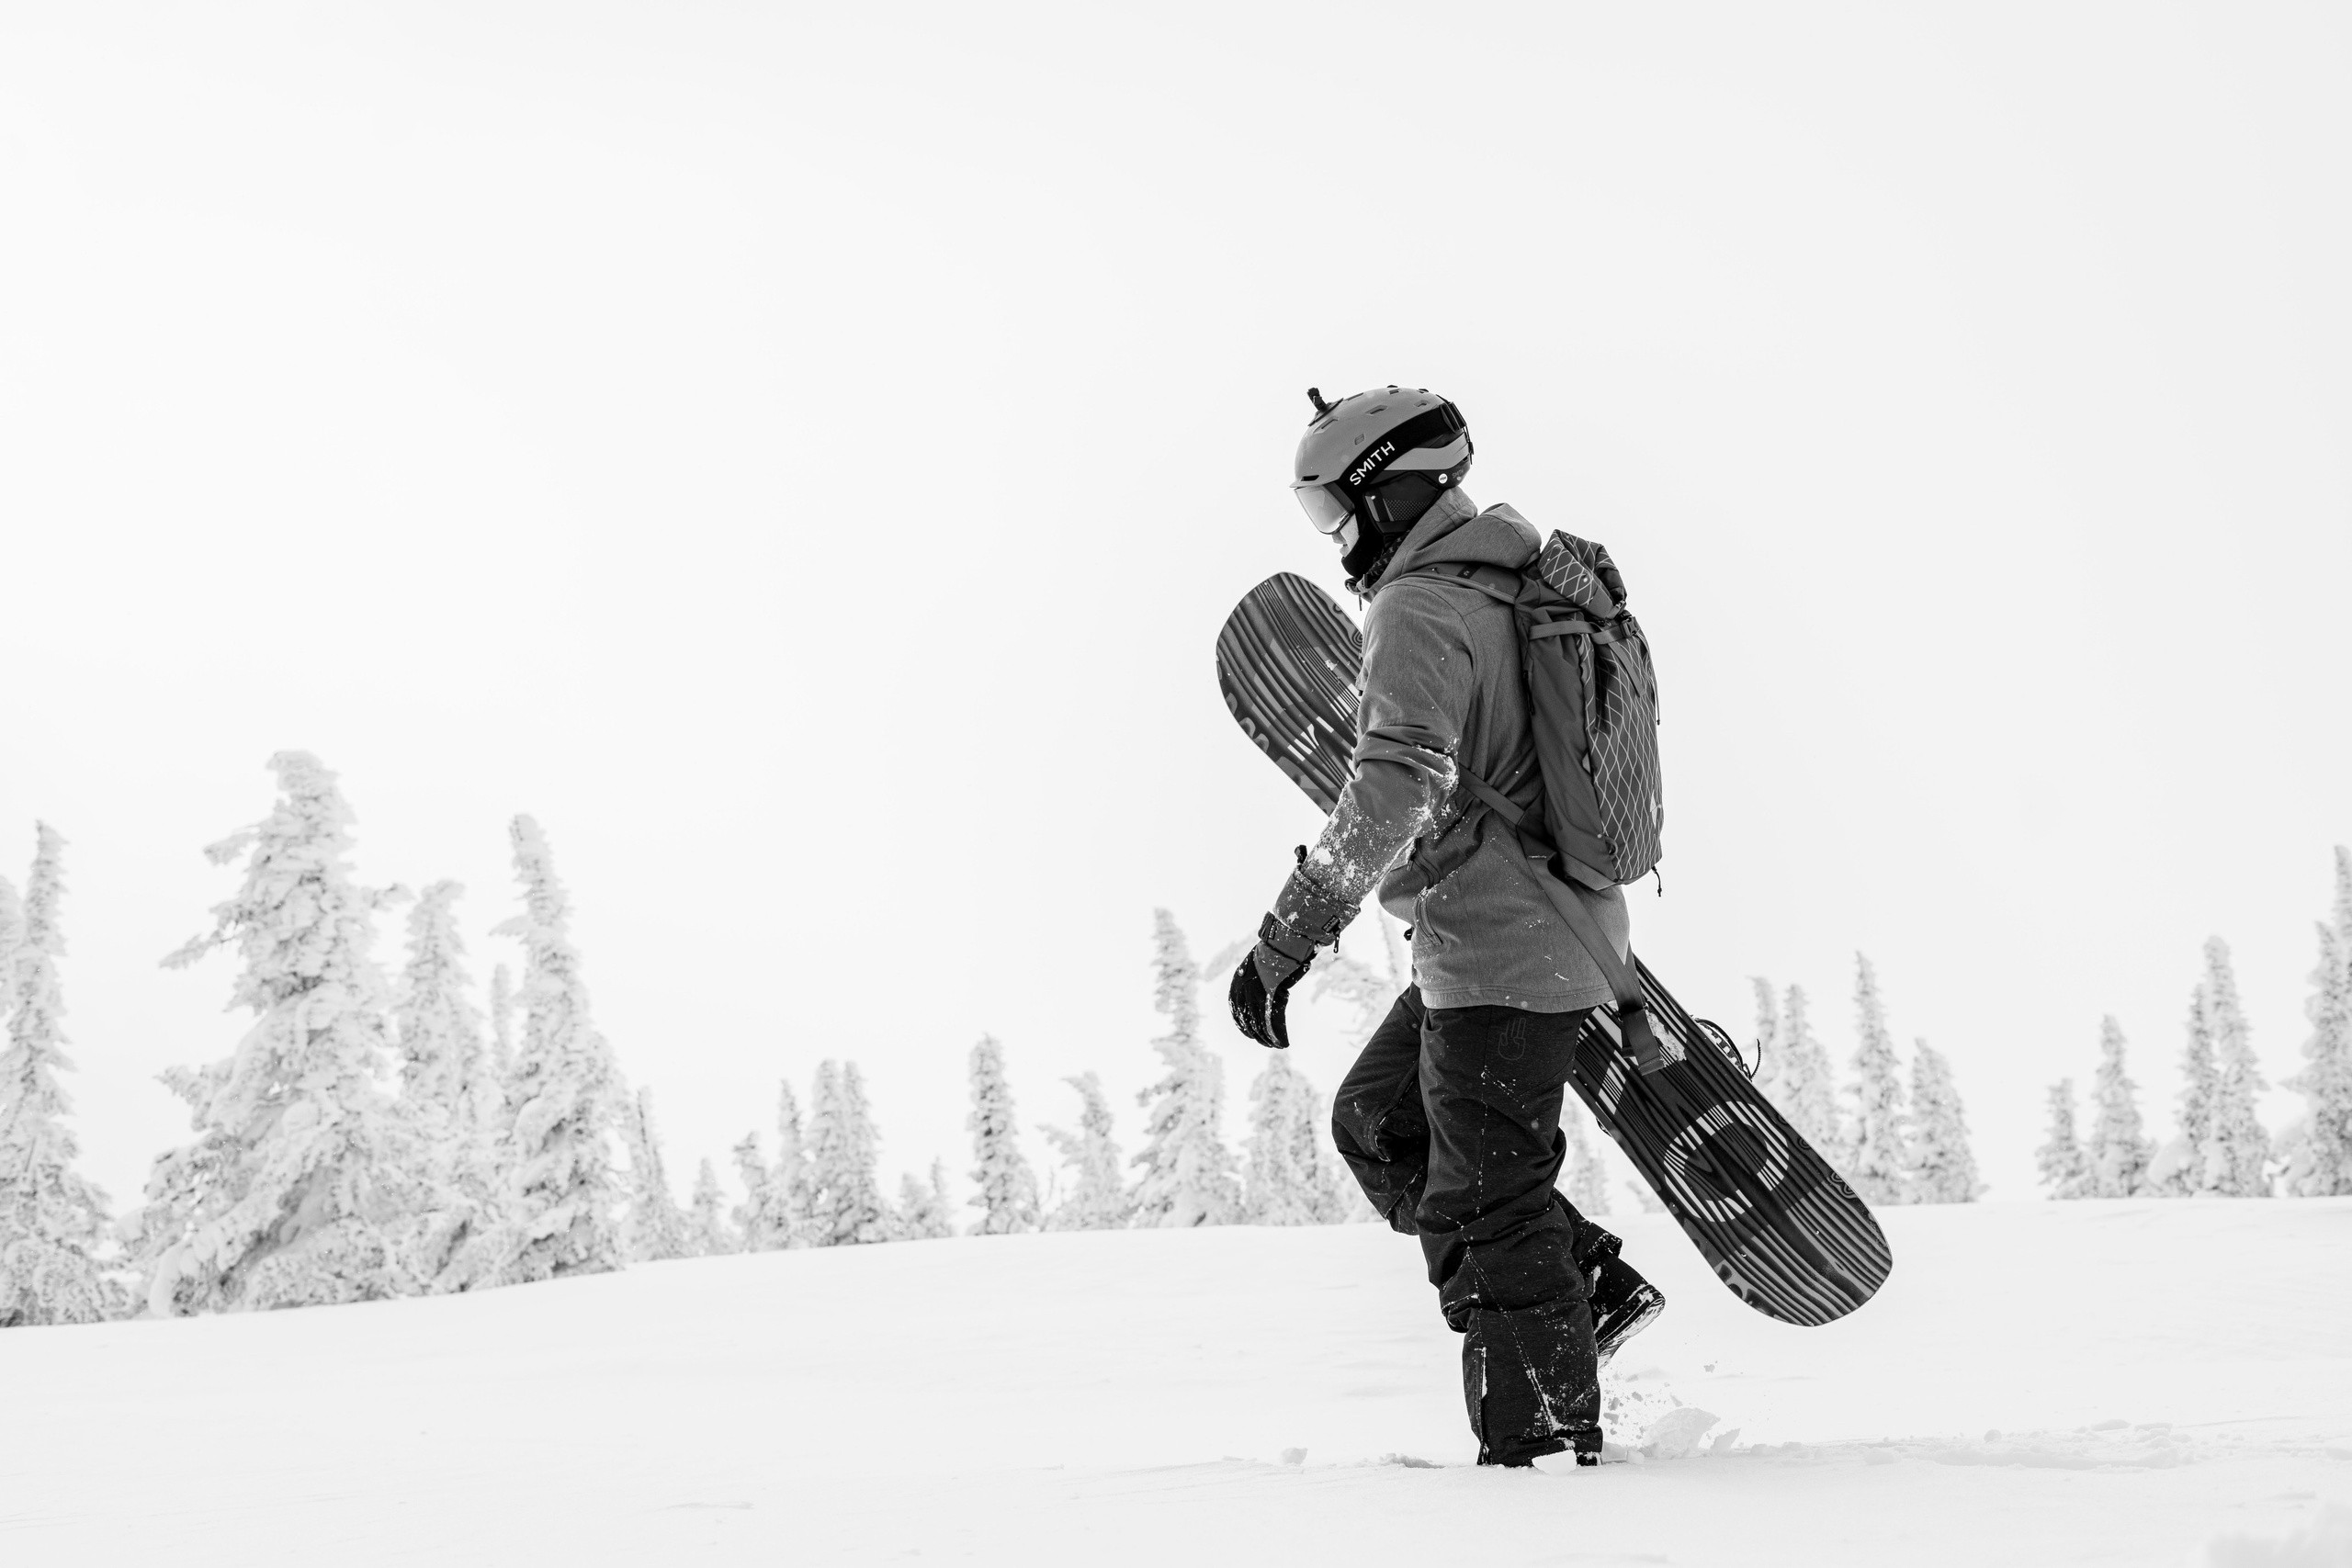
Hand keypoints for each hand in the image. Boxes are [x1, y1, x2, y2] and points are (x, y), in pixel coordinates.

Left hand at [1228, 916, 1319, 1048]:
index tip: (1252, 1035)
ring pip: (1261, 1025)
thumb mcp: (1258, 970)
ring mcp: (1256, 996)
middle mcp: (1243, 992)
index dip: (1244, 1027)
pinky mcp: (1271, 998)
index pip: (1237, 1013)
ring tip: (1277, 1045)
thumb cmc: (1273, 954)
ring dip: (1270, 1038)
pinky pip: (1273, 1022)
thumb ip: (1257, 985)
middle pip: (1249, 1022)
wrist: (1281, 944)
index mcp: (1237, 985)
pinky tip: (1283, 1042)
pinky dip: (1279, 1034)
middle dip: (1258, 1035)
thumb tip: (1262, 997)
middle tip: (1267, 1044)